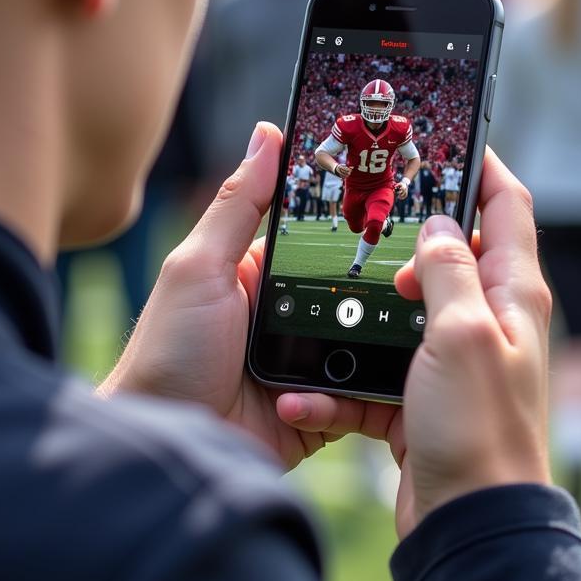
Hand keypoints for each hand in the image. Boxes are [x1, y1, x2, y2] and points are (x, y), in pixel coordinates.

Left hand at [98, 122, 401, 469]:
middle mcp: (287, 316)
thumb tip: (267, 134)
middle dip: (380, 293)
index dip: (357, 225)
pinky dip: (344, 401)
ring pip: (365, 347)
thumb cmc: (165, 353)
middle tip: (416, 283)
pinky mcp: (318, 411)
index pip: (319, 239)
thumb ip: (238, 203)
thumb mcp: (199, 267)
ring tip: (361, 353)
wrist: (164, 446)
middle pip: (354, 293)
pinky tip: (306, 402)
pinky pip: (356, 400)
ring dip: (366, 352)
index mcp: (259, 273)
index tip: (400, 207)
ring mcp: (305, 365)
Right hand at [283, 149, 552, 538]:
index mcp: (513, 295)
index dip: (482, 165)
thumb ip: (448, 271)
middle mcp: (490, 322)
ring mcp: (455, 362)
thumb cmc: (478, 430)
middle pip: (451, 255)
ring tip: (327, 307)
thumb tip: (438, 225)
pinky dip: (344, 379)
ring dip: (364, 311)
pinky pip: (377, 371)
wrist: (467, 527)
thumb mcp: (462, 334)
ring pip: (405, 312)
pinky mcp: (423, 399)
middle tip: (364, 221)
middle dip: (406, 236)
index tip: (447, 139)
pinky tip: (310, 394)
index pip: (507, 206)